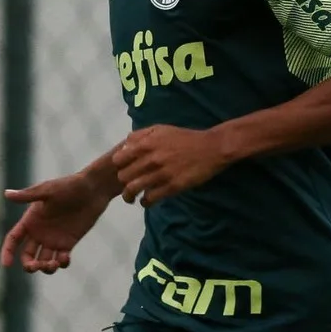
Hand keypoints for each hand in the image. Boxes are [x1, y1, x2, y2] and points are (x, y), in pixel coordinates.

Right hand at [0, 173, 108, 273]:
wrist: (94, 188)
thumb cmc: (70, 186)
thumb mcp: (48, 190)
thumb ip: (28, 195)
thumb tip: (6, 193)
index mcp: (31, 220)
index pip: (13, 240)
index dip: (7, 252)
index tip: (6, 265)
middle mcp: (40, 232)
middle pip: (27, 256)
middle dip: (28, 265)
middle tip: (36, 266)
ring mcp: (54, 239)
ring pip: (43, 261)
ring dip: (45, 268)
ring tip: (53, 264)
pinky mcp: (69, 242)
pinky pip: (61, 260)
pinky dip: (61, 263)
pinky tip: (64, 259)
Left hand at [112, 125, 226, 206]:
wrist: (212, 148)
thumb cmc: (185, 138)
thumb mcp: (162, 129)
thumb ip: (141, 135)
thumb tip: (124, 146)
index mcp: (147, 143)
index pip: (118, 159)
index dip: (120, 165)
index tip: (127, 167)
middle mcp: (151, 159)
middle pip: (123, 176)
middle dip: (125, 181)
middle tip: (131, 182)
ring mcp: (161, 174)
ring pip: (132, 190)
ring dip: (130, 195)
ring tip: (133, 197)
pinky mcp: (171, 187)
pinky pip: (149, 199)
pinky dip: (145, 202)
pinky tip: (148, 199)